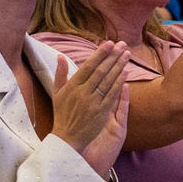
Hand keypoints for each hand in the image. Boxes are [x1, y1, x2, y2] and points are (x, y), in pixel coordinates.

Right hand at [50, 43, 130, 174]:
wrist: (67, 138)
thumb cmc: (62, 114)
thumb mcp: (56, 93)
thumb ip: (60, 73)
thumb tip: (60, 55)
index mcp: (72, 86)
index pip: (88, 66)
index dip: (100, 54)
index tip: (109, 43)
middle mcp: (83, 93)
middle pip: (101, 71)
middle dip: (113, 56)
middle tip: (122, 44)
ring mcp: (93, 102)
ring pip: (108, 81)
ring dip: (119, 66)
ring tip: (126, 55)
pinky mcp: (102, 112)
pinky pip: (112, 94)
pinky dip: (119, 83)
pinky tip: (125, 72)